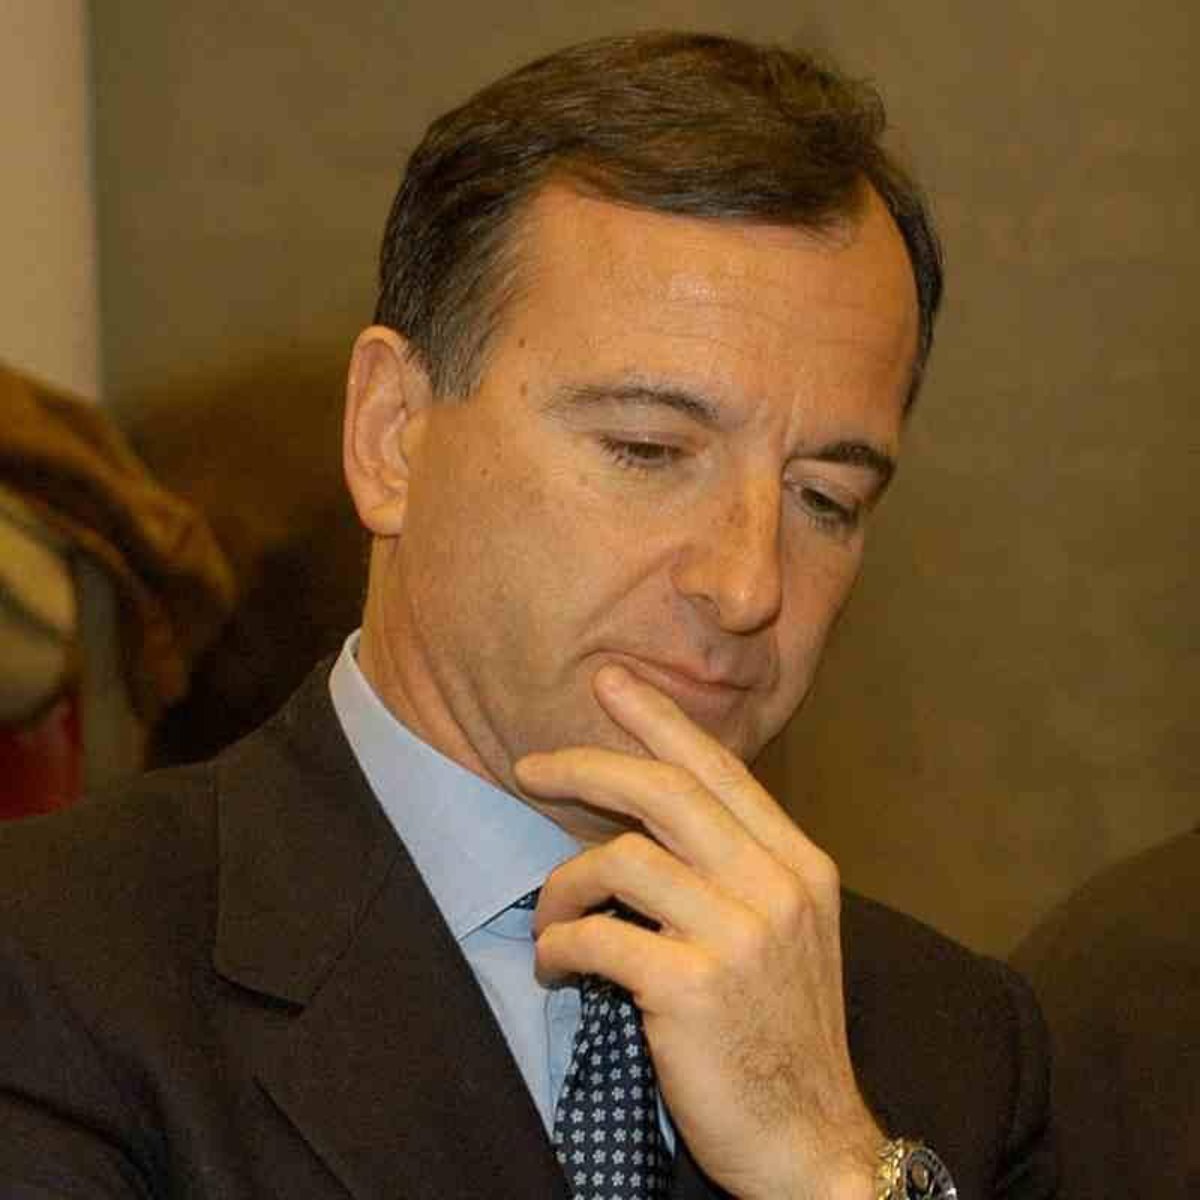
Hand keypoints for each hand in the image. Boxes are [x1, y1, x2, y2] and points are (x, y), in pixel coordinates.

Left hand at [514, 664, 880, 1199]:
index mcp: (799, 866)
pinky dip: (562, 944)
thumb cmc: (783, 1035)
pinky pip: (599, 937)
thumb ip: (738, 871)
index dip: (660, 721)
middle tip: (530, 767)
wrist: (813, 1142)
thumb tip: (655, 822)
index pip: (721, 771)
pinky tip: (556, 963)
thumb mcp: (786, 936)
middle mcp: (776, 888)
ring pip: (620, 861)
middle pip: (665, 792)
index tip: (612, 684)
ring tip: (547, 916)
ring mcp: (739, 937)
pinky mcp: (693, 989)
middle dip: (586, 767)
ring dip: (563, 884)